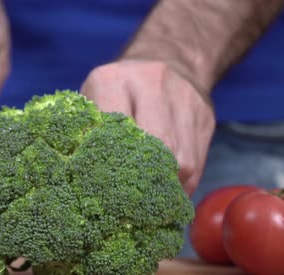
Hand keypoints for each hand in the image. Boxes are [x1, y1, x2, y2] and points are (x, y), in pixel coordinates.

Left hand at [80, 59, 215, 194]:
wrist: (168, 58)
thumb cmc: (118, 91)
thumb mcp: (94, 99)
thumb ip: (86, 132)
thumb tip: (78, 181)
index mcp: (111, 80)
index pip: (110, 132)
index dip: (109, 167)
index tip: (103, 193)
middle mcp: (151, 83)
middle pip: (153, 147)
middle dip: (143, 181)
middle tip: (129, 207)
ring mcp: (183, 98)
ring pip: (181, 161)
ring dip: (166, 188)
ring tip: (150, 205)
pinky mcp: (205, 115)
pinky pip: (198, 162)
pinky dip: (182, 184)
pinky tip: (167, 193)